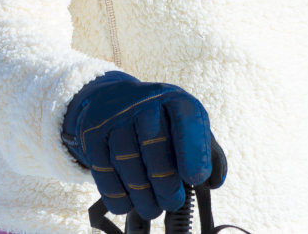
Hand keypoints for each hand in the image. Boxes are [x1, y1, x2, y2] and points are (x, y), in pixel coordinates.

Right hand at [61, 71, 226, 218]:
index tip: (196, 179)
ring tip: (153, 208)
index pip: (187, 120)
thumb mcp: (186, 125)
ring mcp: (115, 118)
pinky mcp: (93, 136)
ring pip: (127, 161)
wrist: (114, 102)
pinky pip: (104, 171)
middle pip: (154, 146)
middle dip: (166, 183)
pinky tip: (128, 204)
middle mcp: (143, 103)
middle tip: (173, 202)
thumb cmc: (161, 121)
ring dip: (141, 193)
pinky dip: (117, 194)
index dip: (193, 152)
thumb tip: (214, 181)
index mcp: (174, 99)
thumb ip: (205, 150)